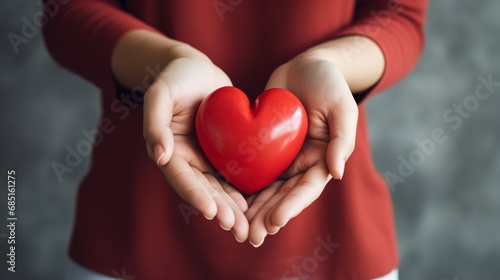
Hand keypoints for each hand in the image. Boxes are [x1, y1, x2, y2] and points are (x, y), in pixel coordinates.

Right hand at [143, 52, 248, 241]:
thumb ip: (154, 123)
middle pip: (203, 191)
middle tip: (238, 229)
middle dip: (220, 211)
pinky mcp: (222, 152)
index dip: (196, 196)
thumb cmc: (175, 76)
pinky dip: (242, 191)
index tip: (212, 213)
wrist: (196, 68)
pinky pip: (233, 174)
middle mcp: (187, 160)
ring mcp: (205, 158)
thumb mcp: (160, 94)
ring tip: (248, 228)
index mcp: (168, 151)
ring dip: (232, 209)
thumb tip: (159, 156)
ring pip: (219, 188)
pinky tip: (255, 205)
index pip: (182, 179)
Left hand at [246, 53, 358, 246]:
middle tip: (251, 236)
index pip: (306, 189)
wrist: (304, 66)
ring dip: (253, 210)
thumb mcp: (341, 107)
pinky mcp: (263, 147)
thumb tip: (337, 172)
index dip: (291, 207)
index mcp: (322, 160)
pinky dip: (241, 186)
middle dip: (267, 217)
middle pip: (283, 196)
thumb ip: (342, 139)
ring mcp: (281, 157)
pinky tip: (227, 200)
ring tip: (238, 228)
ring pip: (266, 189)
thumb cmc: (328, 84)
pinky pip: (251, 169)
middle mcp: (300, 164)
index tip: (274, 222)